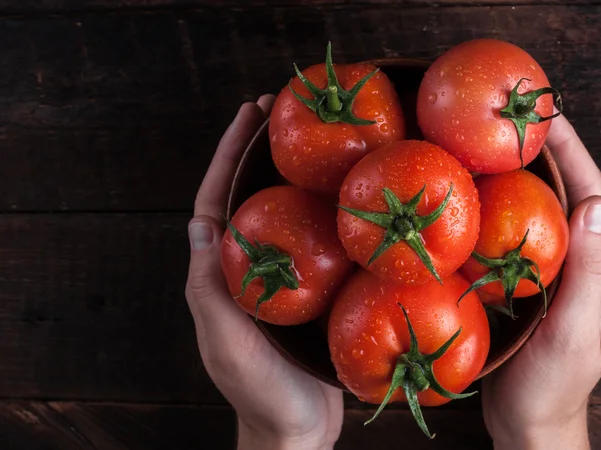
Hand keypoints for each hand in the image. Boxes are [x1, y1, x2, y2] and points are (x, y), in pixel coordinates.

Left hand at [185, 96, 342, 449]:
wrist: (298, 429)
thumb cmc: (260, 391)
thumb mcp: (227, 341)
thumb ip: (209, 289)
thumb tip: (200, 223)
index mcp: (220, 274)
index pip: (216, 201)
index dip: (229, 156)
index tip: (249, 115)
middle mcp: (246, 269)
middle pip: (250, 197)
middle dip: (261, 151)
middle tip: (284, 109)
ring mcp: (279, 279)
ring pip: (283, 214)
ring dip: (294, 174)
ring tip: (319, 139)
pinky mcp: (309, 292)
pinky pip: (314, 242)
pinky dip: (326, 212)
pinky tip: (349, 197)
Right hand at [482, 115, 600, 449]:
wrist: (531, 422)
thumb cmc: (552, 385)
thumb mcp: (573, 331)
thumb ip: (588, 273)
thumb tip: (597, 205)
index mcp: (600, 268)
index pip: (591, 194)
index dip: (572, 151)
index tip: (548, 114)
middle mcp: (582, 263)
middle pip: (567, 194)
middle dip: (547, 152)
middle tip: (514, 117)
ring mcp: (555, 273)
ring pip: (542, 211)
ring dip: (523, 175)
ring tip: (492, 143)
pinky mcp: (529, 284)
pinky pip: (518, 234)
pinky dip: (502, 207)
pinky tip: (477, 197)